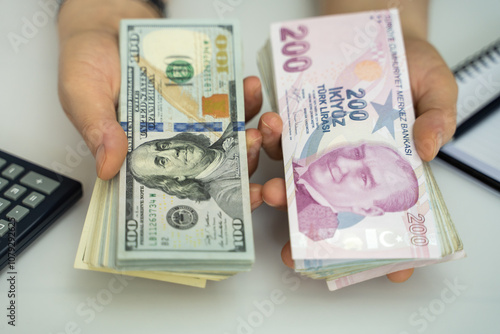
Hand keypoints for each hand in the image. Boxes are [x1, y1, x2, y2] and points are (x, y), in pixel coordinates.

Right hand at [57, 1, 263, 209]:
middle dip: (240, 163)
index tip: (235, 201)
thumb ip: (95, 127)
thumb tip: (108, 166)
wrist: (105, 23)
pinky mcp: (199, 95)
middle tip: (253, 147)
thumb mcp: (82, 93)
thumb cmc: (88, 61)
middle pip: (210, 166)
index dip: (205, 198)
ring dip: (249, 133)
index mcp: (140, 154)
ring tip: (261, 123)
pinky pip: (227, 101)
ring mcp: (188, 120)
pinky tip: (251, 87)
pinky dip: (243, 96)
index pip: (173, 186)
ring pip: (225, 137)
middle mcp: (168, 142)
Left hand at [259, 36, 456, 282]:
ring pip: (297, 180)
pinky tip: (268, 125)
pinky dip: (269, 135)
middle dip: (314, 231)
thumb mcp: (437, 91)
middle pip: (332, 209)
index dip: (389, 248)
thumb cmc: (412, 69)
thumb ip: (438, 119)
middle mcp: (351, 168)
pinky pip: (279, 138)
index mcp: (388, 171)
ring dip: (281, 190)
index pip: (388, 218)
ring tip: (274, 189)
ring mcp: (321, 150)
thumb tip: (429, 148)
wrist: (375, 35)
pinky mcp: (298, 126)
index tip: (391, 273)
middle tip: (298, 244)